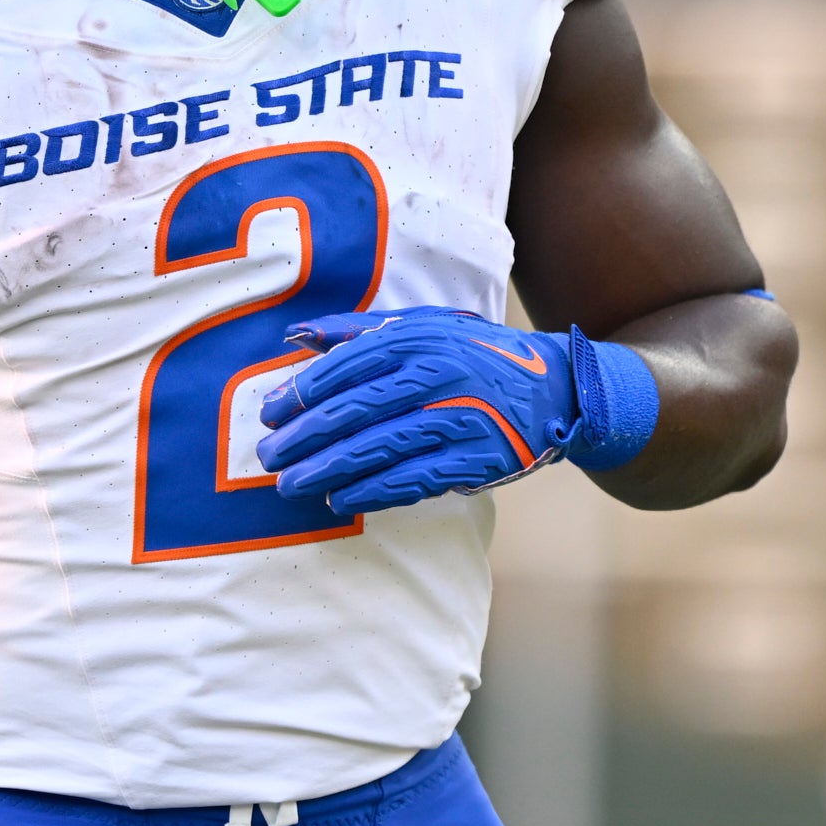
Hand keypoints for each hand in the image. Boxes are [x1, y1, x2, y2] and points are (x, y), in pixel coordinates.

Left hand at [256, 306, 647, 512]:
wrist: (557, 387)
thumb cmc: (476, 353)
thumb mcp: (424, 326)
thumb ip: (358, 330)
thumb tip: (295, 334)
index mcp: (419, 340)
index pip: (345, 367)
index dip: (300, 394)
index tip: (269, 415)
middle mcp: (437, 377)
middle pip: (355, 411)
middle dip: (304, 438)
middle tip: (268, 458)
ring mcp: (459, 421)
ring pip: (379, 450)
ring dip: (327, 471)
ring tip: (291, 485)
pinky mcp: (476, 460)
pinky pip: (414, 481)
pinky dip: (372, 493)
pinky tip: (340, 500)